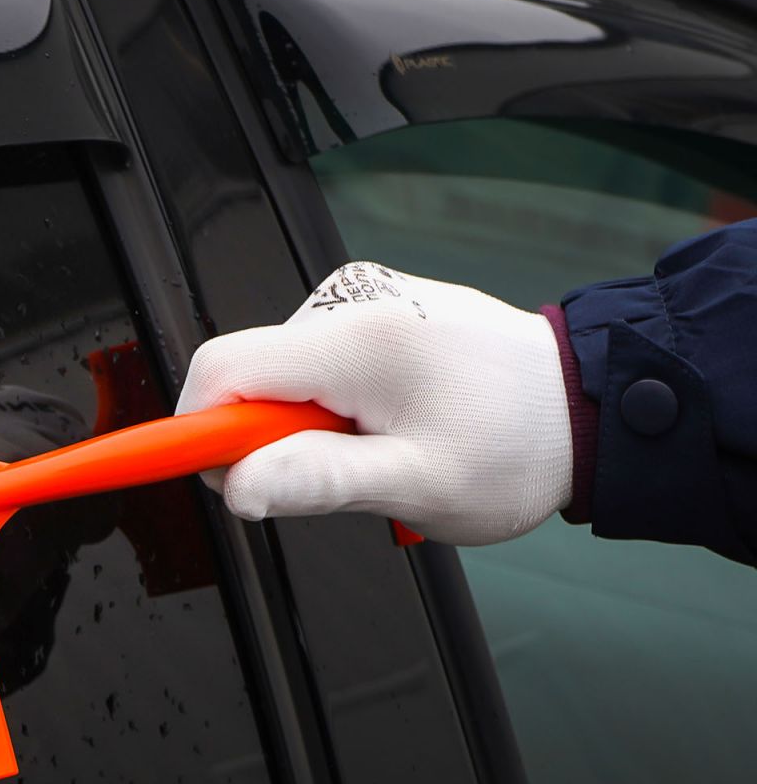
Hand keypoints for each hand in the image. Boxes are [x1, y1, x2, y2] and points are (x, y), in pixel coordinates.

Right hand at [176, 262, 571, 545]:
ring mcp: (364, 299)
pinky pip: (310, 361)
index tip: (198, 474)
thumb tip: (237, 485)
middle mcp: (353, 301)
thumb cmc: (517, 447)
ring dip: (301, 425)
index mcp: (358, 340)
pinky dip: (325, 404)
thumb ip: (318, 480)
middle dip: (265, 438)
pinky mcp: (374, 308)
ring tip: (374, 451)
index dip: (193, 431)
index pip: (221, 371)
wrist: (589, 406)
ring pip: (276, 373)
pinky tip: (381, 424)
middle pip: (245, 374)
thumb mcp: (415, 484)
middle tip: (333, 478)